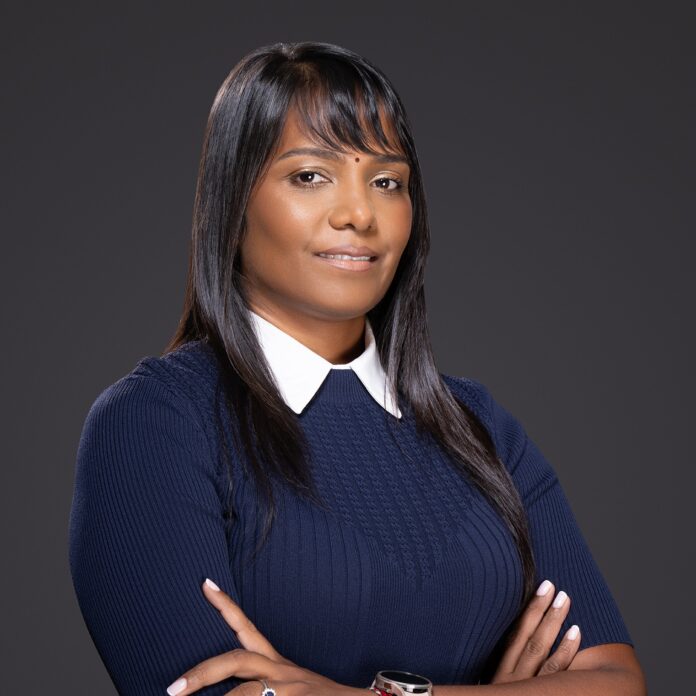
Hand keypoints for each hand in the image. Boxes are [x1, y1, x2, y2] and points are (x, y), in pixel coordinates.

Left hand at [166, 578, 363, 695]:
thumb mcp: (289, 686)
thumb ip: (260, 682)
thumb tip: (226, 689)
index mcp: (275, 663)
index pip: (246, 627)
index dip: (225, 606)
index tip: (204, 584)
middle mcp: (280, 670)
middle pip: (236, 660)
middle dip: (202, 673)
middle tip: (172, 689)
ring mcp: (287, 689)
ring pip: (243, 694)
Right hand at [490, 579, 581, 683]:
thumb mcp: (498, 691)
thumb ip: (508, 672)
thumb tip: (519, 642)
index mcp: (499, 673)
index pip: (513, 636)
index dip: (527, 611)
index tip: (541, 588)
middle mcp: (511, 679)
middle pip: (527, 638)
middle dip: (540, 609)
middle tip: (552, 586)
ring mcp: (528, 687)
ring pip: (540, 649)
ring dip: (553, 621)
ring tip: (564, 599)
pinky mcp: (542, 695)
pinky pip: (556, 672)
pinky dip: (566, 650)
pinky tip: (576, 632)